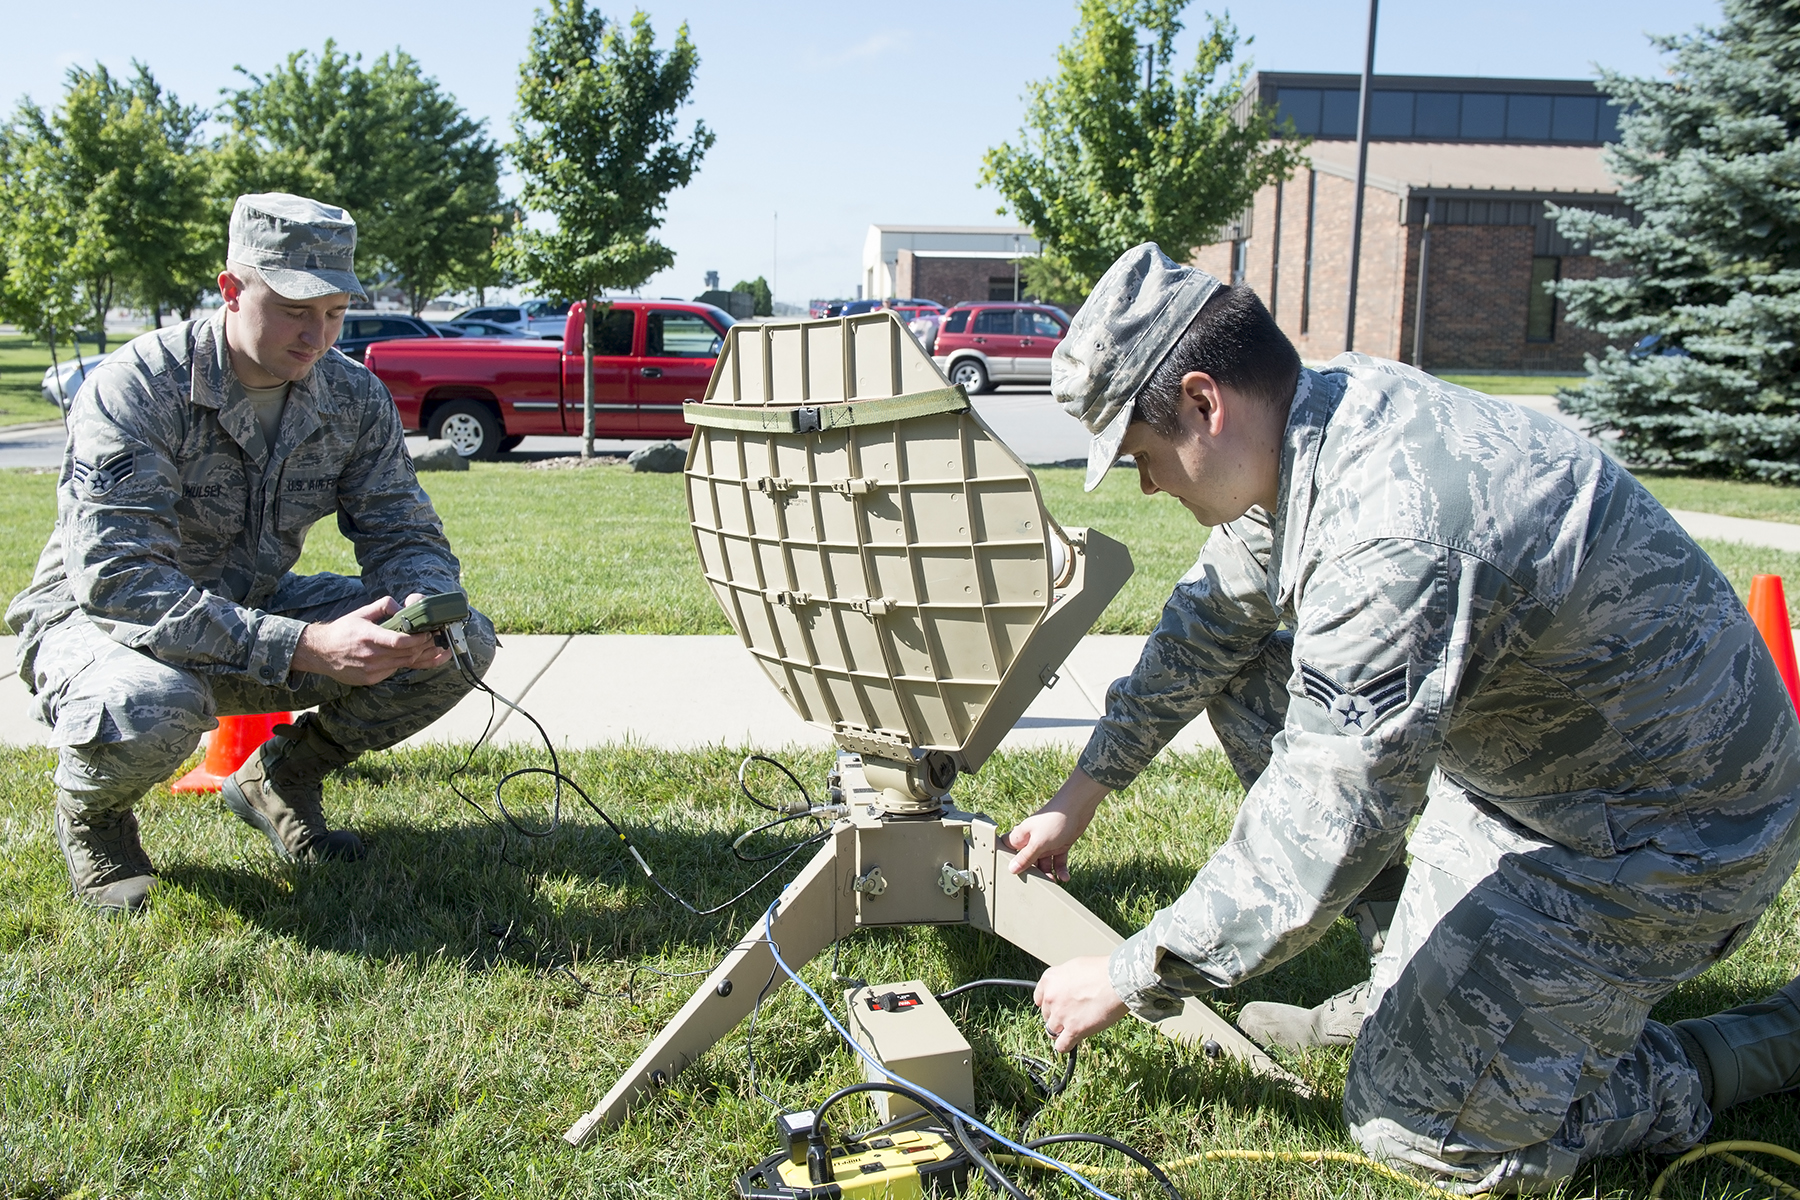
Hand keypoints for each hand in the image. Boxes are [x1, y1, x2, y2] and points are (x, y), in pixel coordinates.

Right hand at [289, 593, 448, 685]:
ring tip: (430, 647)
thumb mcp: (361, 613)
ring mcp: (370, 670)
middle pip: (407, 654)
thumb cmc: (343, 630)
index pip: (400, 642)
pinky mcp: (370, 679)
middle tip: (434, 637)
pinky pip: (393, 671)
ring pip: (403, 664)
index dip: (418, 639)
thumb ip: (383, 605)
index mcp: (368, 636)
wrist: (320, 652)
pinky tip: (412, 655)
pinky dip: (403, 663)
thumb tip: (402, 607)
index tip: (428, 633)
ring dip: (419, 656)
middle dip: (424, 646)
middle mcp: (370, 656)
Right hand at [1000, 767, 1110, 880]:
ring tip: (1053, 882)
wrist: (1078, 807)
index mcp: (1021, 836)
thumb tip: (1012, 868)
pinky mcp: (1060, 844)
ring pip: (1043, 862)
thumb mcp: (1038, 843)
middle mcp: (1032, 839)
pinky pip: (1058, 860)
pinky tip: (1064, 876)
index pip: (1008, 850)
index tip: (1009, 874)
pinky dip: (1061, 869)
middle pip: (1027, 860)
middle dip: (1032, 872)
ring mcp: (1046, 842)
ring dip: (1048, 873)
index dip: (1007, 861)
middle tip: (1036, 884)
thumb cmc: (1054, 820)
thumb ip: (1025, 857)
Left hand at [1034, 956, 1127, 1053]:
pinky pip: (1061, 1046)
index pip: (1039, 998)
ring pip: (1052, 1031)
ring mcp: (1061, 1015)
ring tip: (1075, 1028)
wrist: (1117, 980)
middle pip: (1046, 1015)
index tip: (1056, 1007)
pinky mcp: (1073, 1030)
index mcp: (1050, 979)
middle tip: (1074, 1014)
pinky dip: (1066, 1046)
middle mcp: (1051, 997)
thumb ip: (1064, 981)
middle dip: (1058, 1017)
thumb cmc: (1102, 971)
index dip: (1050, 1005)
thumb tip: (1066, 990)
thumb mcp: (1075, 967)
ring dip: (1062, 1031)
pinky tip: (1073, 1041)